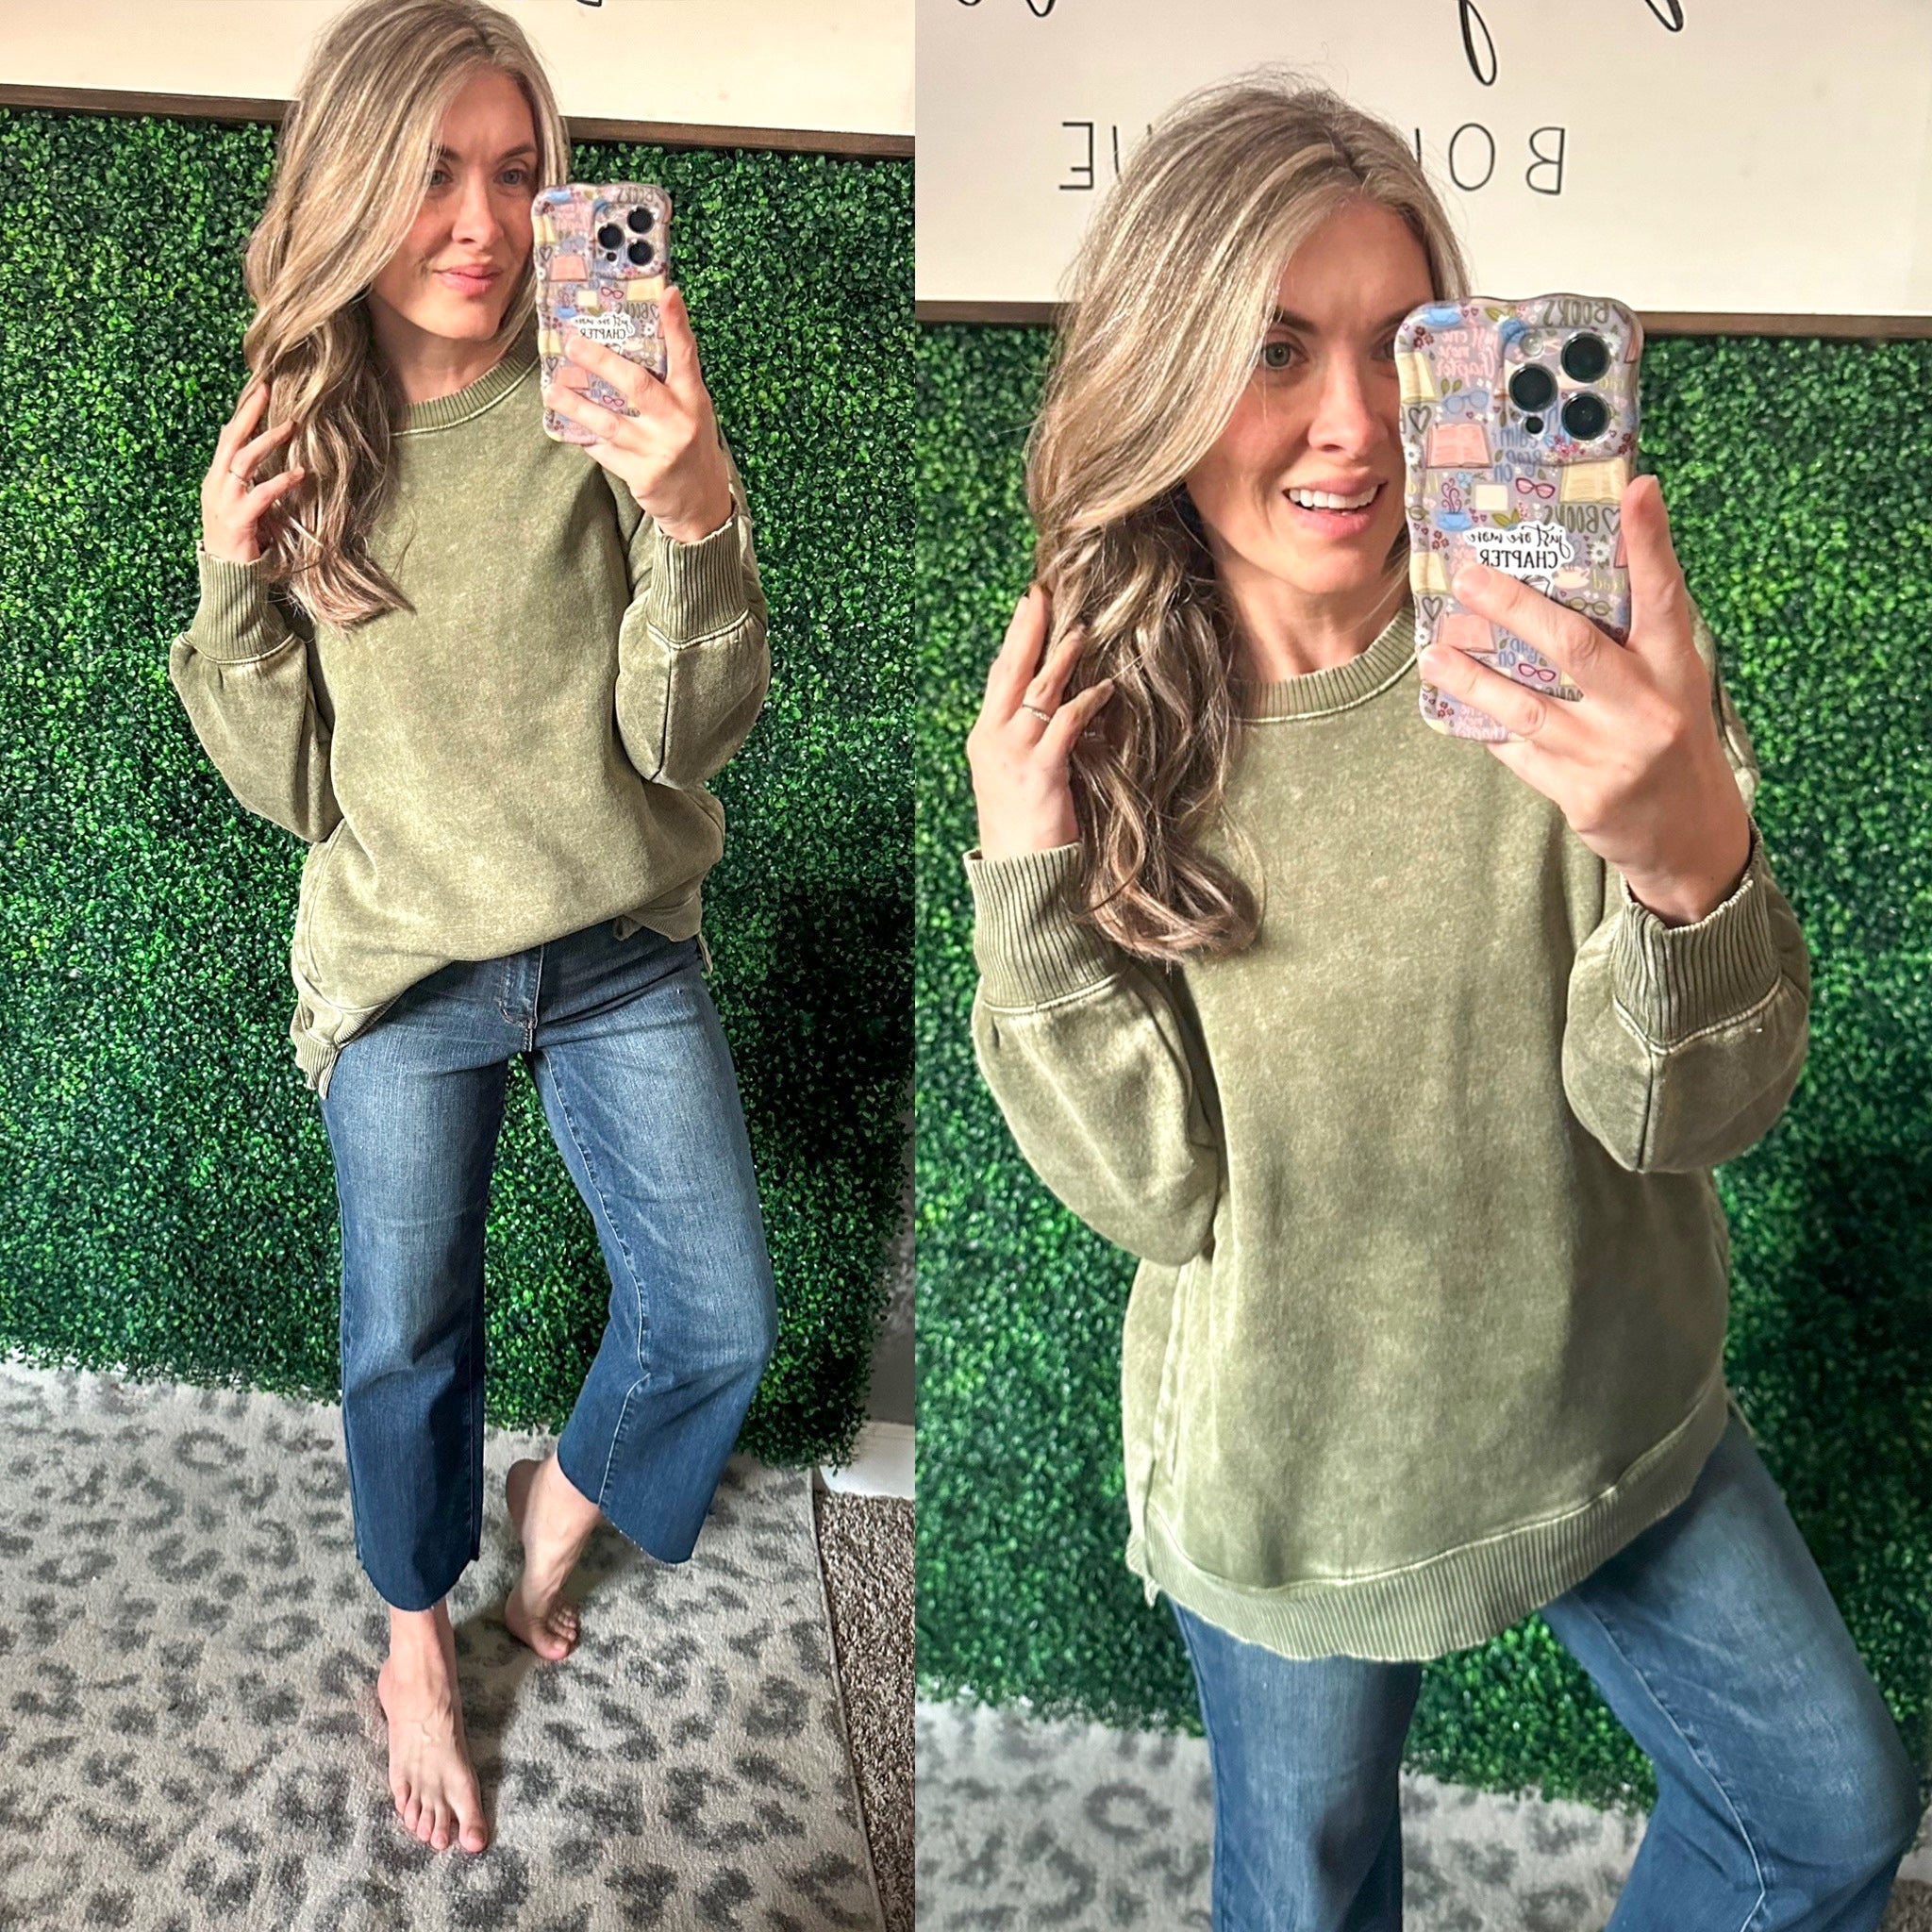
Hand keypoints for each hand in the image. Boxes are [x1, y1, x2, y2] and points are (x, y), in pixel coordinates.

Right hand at [200, 376, 304, 564]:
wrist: (226, 574)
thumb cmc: (239, 538)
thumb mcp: (239, 503)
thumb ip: (248, 481)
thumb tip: (262, 456)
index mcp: (216, 478)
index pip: (227, 437)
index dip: (241, 412)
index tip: (256, 388)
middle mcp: (215, 484)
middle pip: (231, 439)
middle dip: (248, 412)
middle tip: (266, 389)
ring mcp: (223, 501)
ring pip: (244, 461)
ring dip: (268, 441)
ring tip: (291, 425)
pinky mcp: (237, 520)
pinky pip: (261, 495)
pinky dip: (281, 481)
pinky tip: (299, 472)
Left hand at [543, 285, 733, 543]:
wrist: (701, 505)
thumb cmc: (690, 446)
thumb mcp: (691, 411)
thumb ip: (669, 383)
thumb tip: (629, 343)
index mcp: (694, 401)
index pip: (687, 356)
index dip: (677, 325)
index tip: (669, 294)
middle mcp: (679, 423)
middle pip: (636, 385)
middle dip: (601, 362)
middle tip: (573, 344)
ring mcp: (660, 450)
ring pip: (609, 422)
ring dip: (576, 405)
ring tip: (552, 391)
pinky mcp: (643, 475)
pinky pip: (604, 451)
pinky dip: (584, 438)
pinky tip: (567, 426)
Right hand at [967, 583, 1115, 859]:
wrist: (1017, 871)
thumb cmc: (1020, 826)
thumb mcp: (1013, 775)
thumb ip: (1027, 739)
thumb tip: (1052, 708)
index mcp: (984, 737)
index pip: (997, 678)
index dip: (1014, 640)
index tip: (1027, 605)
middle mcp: (993, 739)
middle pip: (1010, 671)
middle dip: (1027, 629)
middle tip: (1041, 594)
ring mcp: (1014, 754)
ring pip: (1038, 691)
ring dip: (1061, 657)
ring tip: (1080, 629)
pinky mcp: (1041, 771)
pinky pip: (1066, 724)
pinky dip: (1087, 701)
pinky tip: (1106, 687)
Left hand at [1418, 472, 1751, 924]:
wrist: (1689, 836)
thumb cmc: (1669, 739)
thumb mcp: (1671, 683)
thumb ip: (1635, 637)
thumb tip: (1578, 569)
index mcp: (1676, 669)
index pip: (1665, 596)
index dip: (1651, 543)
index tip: (1638, 490)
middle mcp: (1648, 708)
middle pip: (1573, 646)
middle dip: (1514, 607)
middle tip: (1469, 576)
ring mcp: (1613, 755)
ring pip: (1527, 707)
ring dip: (1473, 677)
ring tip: (1434, 653)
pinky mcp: (1583, 795)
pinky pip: (1518, 752)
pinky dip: (1485, 727)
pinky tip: (1454, 705)